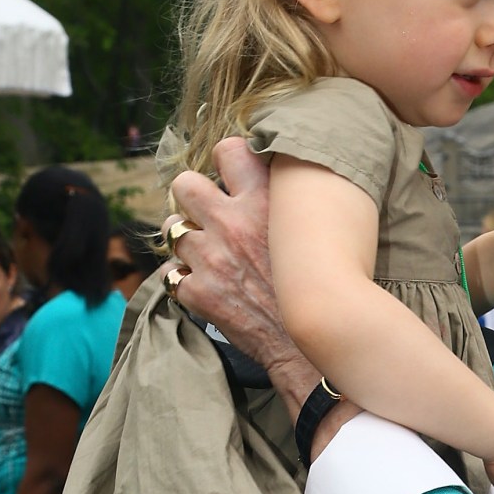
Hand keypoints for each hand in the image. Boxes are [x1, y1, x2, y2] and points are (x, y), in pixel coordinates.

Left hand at [167, 140, 319, 419]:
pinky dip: (185, 281)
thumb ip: (292, 204)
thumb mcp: (314, 231)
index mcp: (265, 202)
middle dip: (191, 196)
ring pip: (171, 229)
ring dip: (185, 240)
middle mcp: (232, 223)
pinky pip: (172, 275)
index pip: (227, 150)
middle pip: (183, 183)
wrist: (313, 343)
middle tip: (206, 213)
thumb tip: (284, 183)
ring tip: (206, 253)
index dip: (225, 160)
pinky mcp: (198, 292)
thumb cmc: (322, 287)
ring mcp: (210, 258)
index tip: (231, 174)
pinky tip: (207, 287)